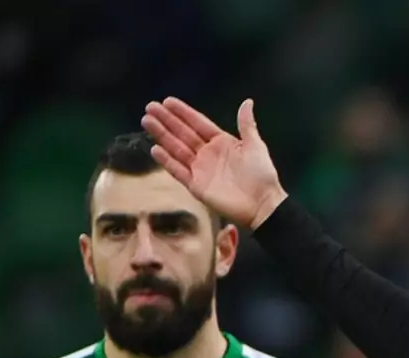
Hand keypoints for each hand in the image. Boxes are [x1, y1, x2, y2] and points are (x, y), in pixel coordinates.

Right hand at [142, 98, 288, 228]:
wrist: (262, 205)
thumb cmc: (262, 175)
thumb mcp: (255, 146)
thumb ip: (247, 125)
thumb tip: (247, 101)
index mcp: (221, 142)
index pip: (198, 123)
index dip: (183, 113)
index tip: (167, 101)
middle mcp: (207, 154)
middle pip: (183, 134)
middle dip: (166, 121)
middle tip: (150, 107)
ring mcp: (200, 170)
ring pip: (177, 149)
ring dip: (162, 135)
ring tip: (146, 121)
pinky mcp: (196, 186)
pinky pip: (178, 171)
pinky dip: (167, 161)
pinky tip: (155, 149)